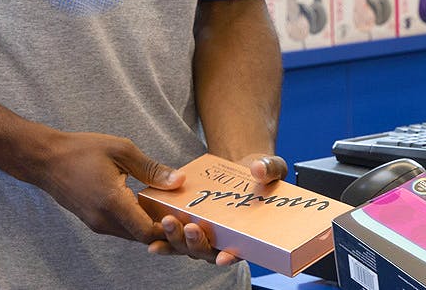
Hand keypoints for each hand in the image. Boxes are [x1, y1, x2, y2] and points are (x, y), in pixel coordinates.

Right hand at [28, 130, 180, 245]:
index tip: (185, 217)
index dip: (169, 228)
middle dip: (163, 230)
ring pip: (131, 234)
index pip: (147, 230)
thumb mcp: (122, 150)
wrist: (44, 159)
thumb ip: (152, 169)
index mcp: (112, 202)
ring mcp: (96, 223)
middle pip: (142, 236)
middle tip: (183, 215)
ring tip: (169, 209)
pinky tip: (148, 206)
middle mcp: (103, 220)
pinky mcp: (93, 221)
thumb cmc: (81, 150)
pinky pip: (121, 228)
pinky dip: (136, 222)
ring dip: (149, 226)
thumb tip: (179, 180)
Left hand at [148, 152, 288, 264]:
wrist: (247, 169)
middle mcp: (225, 240)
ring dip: (176, 239)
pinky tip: (152, 241)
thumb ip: (270, 169)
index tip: (223, 257)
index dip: (231, 257)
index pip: (240, 252)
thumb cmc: (264, 174)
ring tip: (168, 222)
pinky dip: (164, 241)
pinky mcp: (190, 225)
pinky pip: (175, 237)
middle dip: (197, 243)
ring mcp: (206, 234)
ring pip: (188, 246)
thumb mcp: (272, 168)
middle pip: (208, 251)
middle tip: (191, 228)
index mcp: (249, 233)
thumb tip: (259, 170)